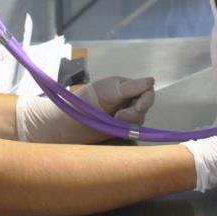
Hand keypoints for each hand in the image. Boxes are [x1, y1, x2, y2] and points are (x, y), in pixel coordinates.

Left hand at [16, 76, 154, 143]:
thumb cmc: (83, 102)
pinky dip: (126, 135)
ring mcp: (125, 119)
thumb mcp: (107, 91)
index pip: (147, 91)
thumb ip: (129, 87)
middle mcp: (128, 103)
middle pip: (145, 109)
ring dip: (128, 125)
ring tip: (110, 123)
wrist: (65, 124)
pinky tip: (114, 133)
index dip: (147, 99)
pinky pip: (132, 135)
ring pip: (139, 124)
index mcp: (126, 88)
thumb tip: (151, 80)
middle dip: (134, 115)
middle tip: (118, 117)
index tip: (139, 107)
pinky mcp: (121, 134)